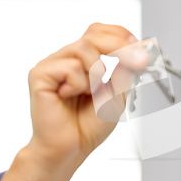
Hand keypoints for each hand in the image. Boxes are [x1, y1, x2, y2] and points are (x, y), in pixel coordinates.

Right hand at [0, 23, 149, 180]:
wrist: (70, 148)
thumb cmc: (89, 125)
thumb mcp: (117, 94)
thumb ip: (124, 70)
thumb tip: (137, 48)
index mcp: (86, 60)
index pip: (101, 31)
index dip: (121, 35)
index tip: (140, 49)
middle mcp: (68, 57)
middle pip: (94, 35)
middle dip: (120, 49)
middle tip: (138, 64)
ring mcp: (53, 64)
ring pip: (84, 49)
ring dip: (98, 74)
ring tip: (90, 93)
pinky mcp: (40, 74)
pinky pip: (70, 67)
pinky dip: (79, 84)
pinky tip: (69, 97)